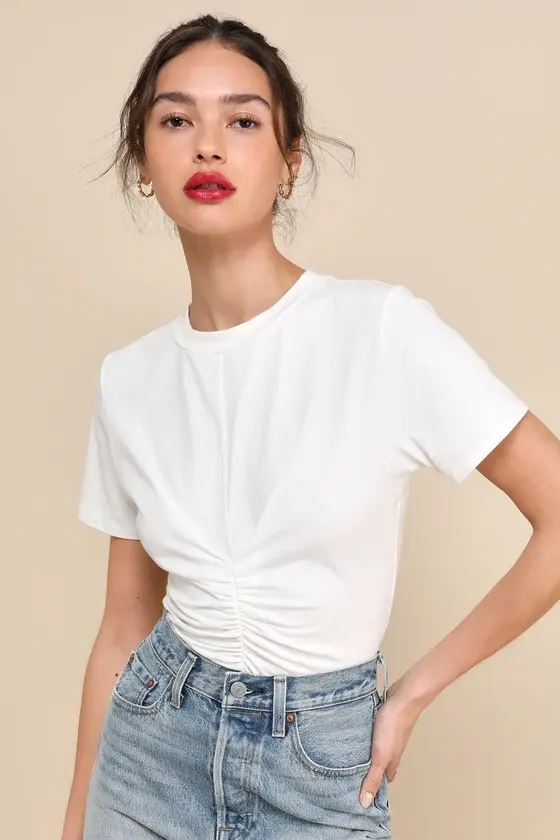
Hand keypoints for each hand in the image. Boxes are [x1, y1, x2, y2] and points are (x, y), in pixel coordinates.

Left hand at [359, 680, 423, 808]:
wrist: (402, 698)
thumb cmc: (393, 725)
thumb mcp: (380, 756)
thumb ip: (373, 777)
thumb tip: (365, 802)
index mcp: (391, 762)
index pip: (382, 781)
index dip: (372, 789)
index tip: (358, 794)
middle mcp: (391, 750)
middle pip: (379, 766)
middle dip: (366, 771)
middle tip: (348, 776)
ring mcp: (387, 736)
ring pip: (375, 750)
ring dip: (364, 754)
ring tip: (347, 757)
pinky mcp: (382, 723)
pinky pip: (372, 735)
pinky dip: (364, 738)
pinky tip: (354, 735)